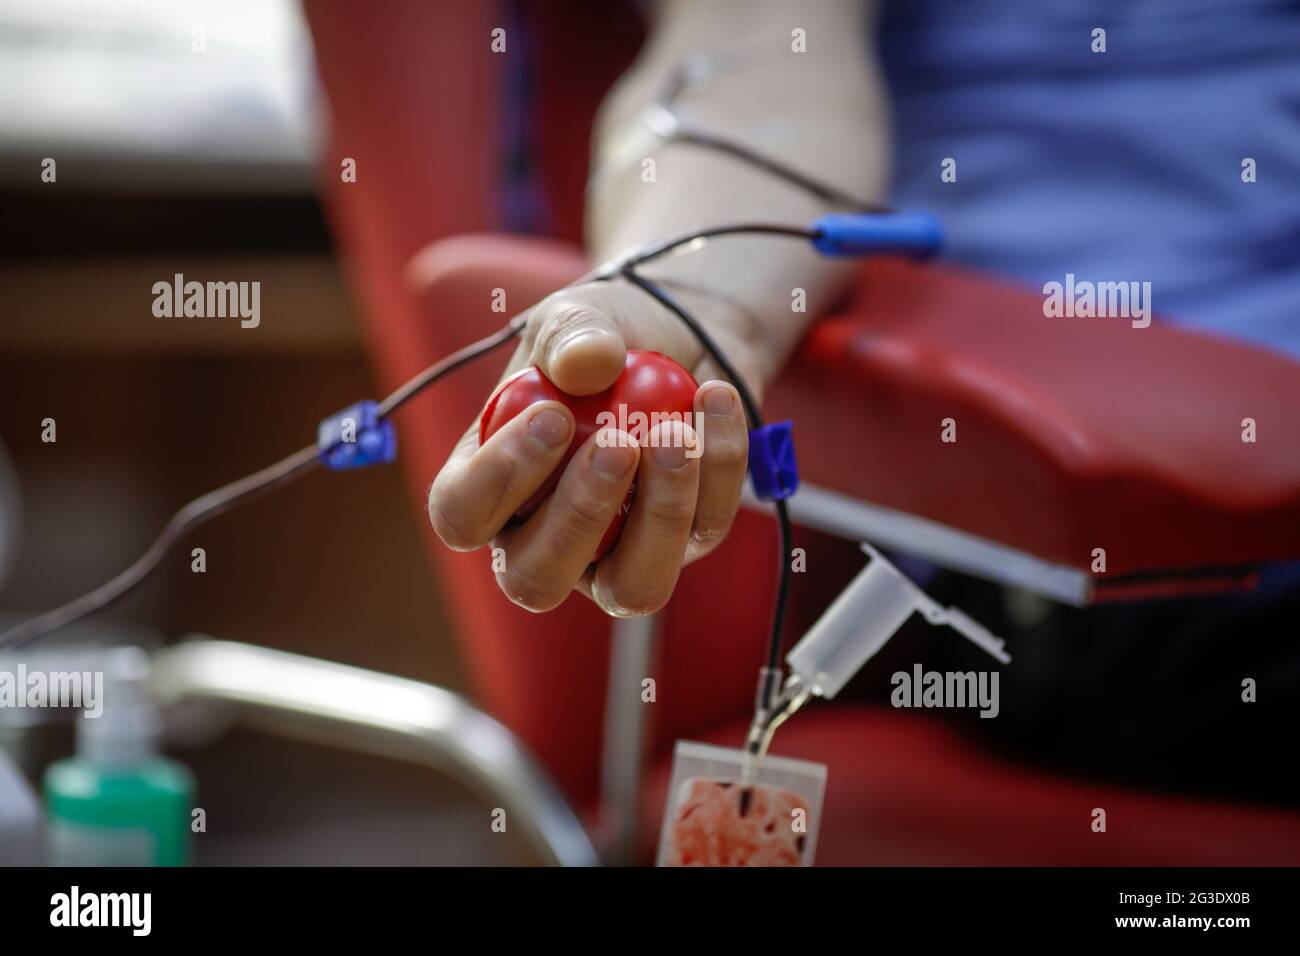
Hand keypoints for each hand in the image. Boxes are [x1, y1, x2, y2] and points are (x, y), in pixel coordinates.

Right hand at [427, 279, 759, 615]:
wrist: (684, 332)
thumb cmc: (608, 338)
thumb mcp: (579, 316)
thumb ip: (572, 334)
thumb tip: (588, 364)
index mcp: (493, 486)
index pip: (464, 515)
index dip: (498, 480)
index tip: (550, 416)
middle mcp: (547, 537)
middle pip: (536, 581)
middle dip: (579, 515)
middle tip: (618, 442)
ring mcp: (620, 552)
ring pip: (633, 587)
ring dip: (659, 514)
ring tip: (676, 433)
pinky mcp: (688, 541)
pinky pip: (705, 528)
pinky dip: (719, 465)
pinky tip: (716, 397)